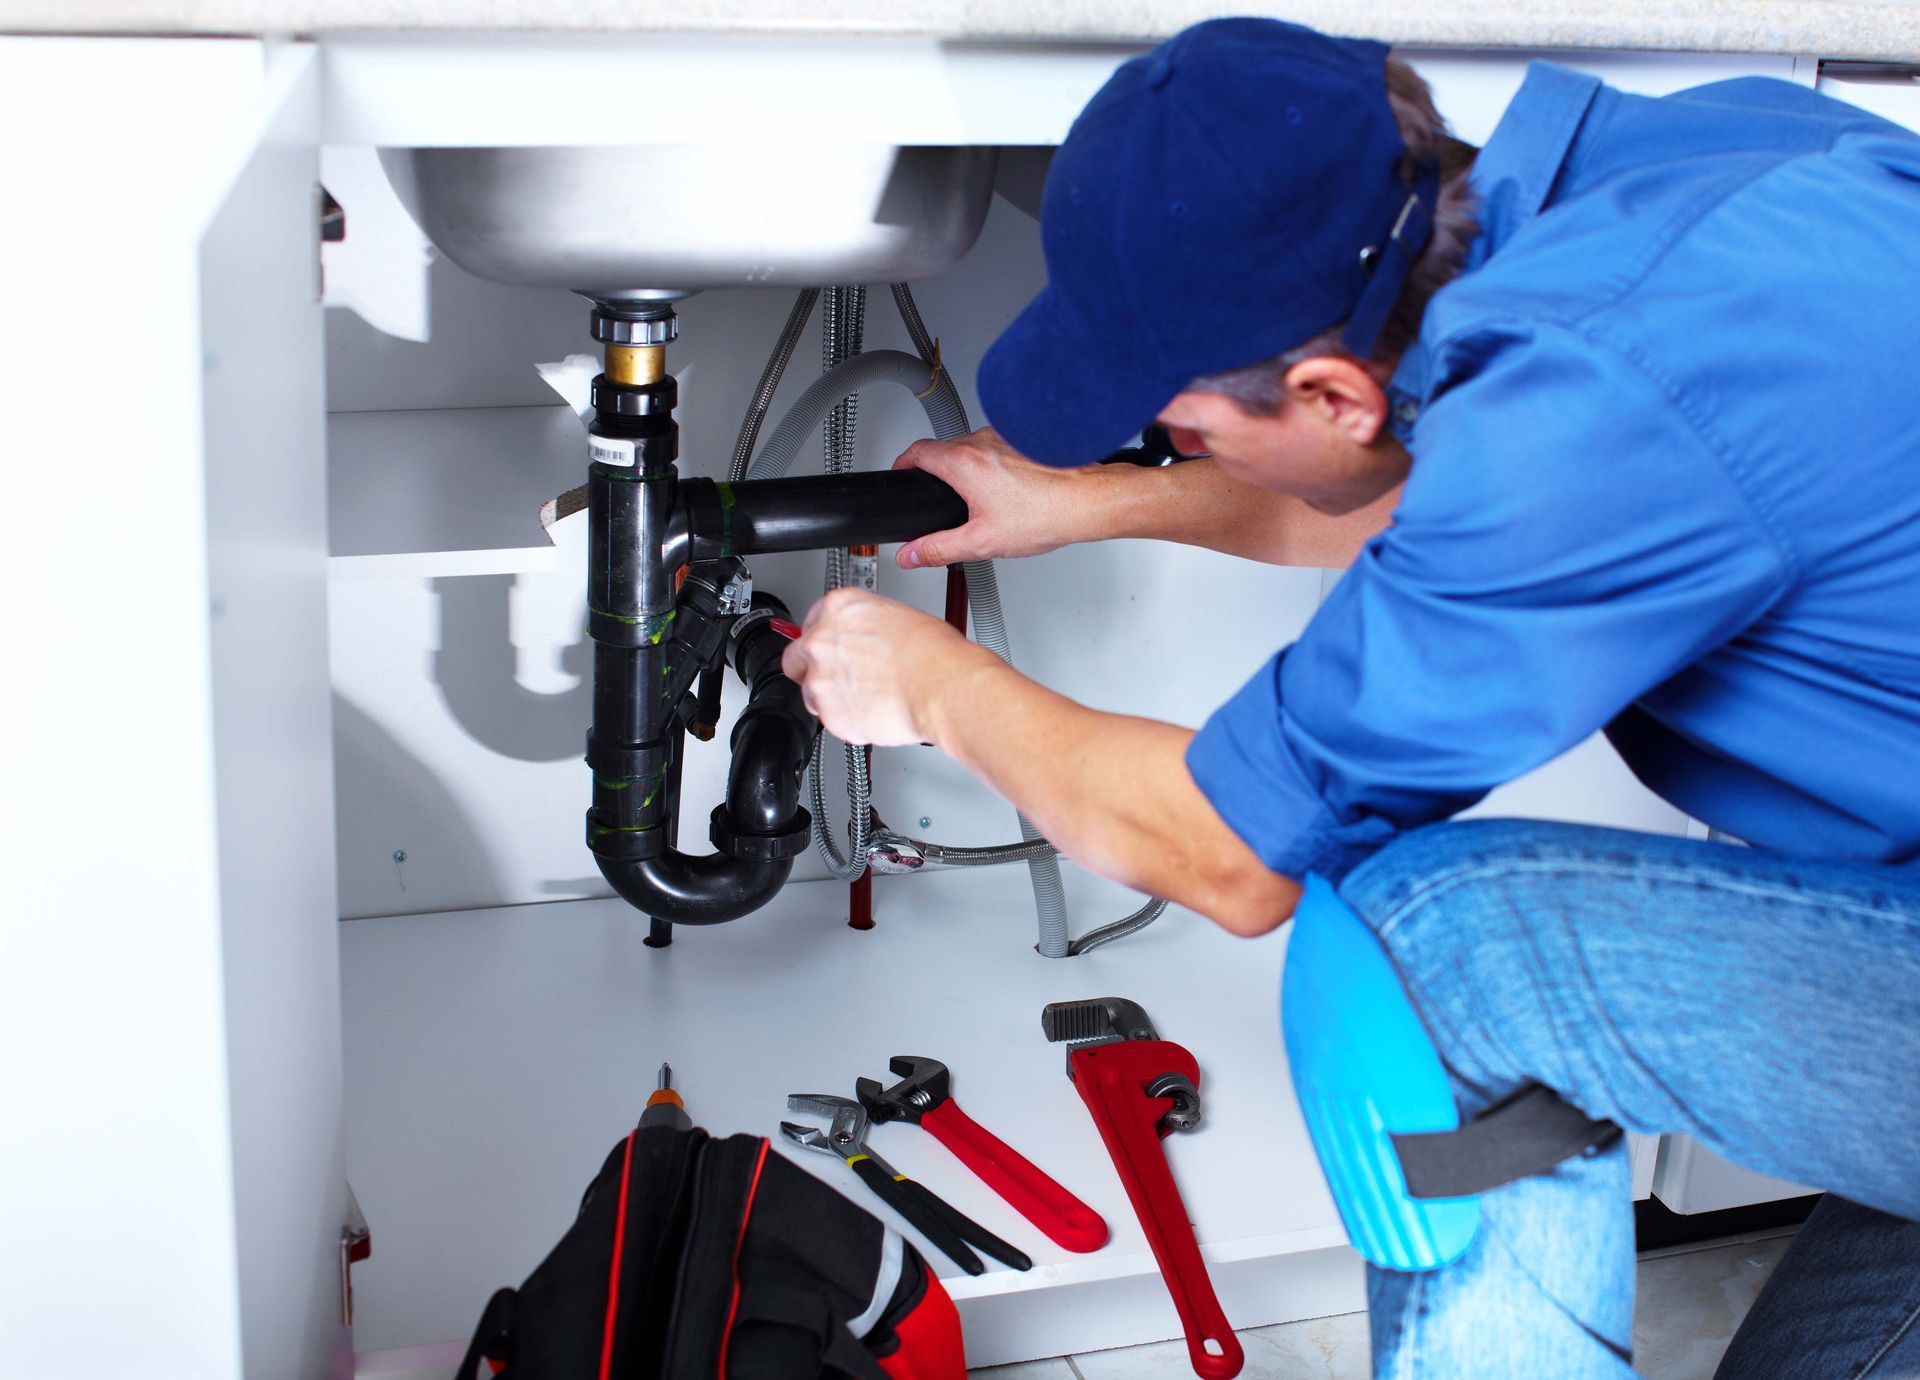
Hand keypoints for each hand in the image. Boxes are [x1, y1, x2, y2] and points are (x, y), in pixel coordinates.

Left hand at [780, 589, 993, 746]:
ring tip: (868, 697)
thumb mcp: (896, 616)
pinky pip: (831, 720)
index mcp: (838, 608)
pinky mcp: (829, 713)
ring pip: (811, 694)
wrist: (943, 687)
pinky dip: (849, 720)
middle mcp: (821, 641)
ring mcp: (821, 679)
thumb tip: (860, 639)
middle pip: (797, 658)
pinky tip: (874, 711)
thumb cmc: (933, 654)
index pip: (811, 622)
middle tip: (842, 677)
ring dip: (832, 698)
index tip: (835, 650)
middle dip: (814, 669)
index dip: (827, 640)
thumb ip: (863, 626)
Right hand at [893, 427, 1090, 568]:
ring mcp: (1004, 436)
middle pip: (943, 449)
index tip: (901, 473)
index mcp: (964, 462)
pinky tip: (1005, 492)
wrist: (1087, 500)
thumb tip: (911, 554)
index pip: (917, 450)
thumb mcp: (981, 542)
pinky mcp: (1023, 439)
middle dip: (936, 472)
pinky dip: (990, 465)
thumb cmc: (1045, 514)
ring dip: (965, 469)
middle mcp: (982, 441)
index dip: (903, 462)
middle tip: (938, 496)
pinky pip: (995, 448)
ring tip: (977, 501)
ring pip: (971, 448)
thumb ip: (938, 548)